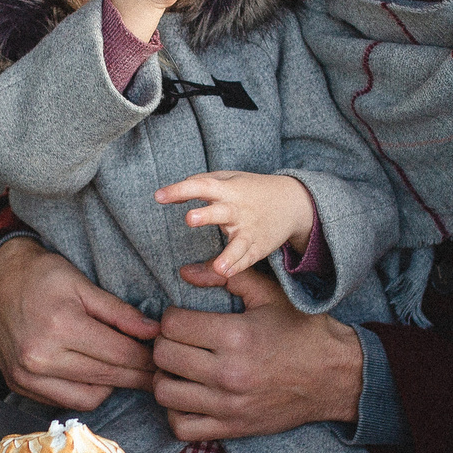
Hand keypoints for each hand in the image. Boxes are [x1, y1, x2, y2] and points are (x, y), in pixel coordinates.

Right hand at [0, 237, 158, 409]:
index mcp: (61, 326)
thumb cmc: (41, 277)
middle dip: (138, 376)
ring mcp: (27, 375)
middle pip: (107, 378)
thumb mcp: (82, 283)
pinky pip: (65, 400)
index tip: (164, 360)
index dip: (147, 360)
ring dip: (111, 388)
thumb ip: (119, 312)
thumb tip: (154, 331)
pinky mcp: (19, 385)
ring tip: (123, 371)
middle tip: (157, 373)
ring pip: (88, 398)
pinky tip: (95, 375)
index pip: (119, 354)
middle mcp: (41, 357)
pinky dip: (85, 392)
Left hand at [153, 265, 362, 439]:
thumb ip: (228, 277)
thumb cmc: (303, 332)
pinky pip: (182, 427)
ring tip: (180, 367)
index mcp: (237, 336)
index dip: (172, 316)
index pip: (172, 324)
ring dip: (166, 376)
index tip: (183, 317)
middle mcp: (229, 373)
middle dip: (165, 343)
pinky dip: (176, 412)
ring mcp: (229, 405)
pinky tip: (189, 395)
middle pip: (163, 356)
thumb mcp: (271, 294)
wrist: (337, 378)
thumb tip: (185, 272)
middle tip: (179, 340)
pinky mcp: (233, 428)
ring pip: (165, 392)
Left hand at [155, 170, 315, 277]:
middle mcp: (238, 209)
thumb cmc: (251, 189)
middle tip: (189, 219)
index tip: (159, 196)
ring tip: (218, 267)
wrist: (293, 202)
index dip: (180, 190)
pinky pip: (247, 259)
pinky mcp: (259, 246)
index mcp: (228, 189)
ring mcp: (250, 229)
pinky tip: (225, 274)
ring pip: (239, 244)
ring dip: (228, 254)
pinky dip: (237, 266)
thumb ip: (198, 184)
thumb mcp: (228, 179)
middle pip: (221, 212)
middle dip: (206, 215)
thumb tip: (165, 195)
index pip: (202, 186)